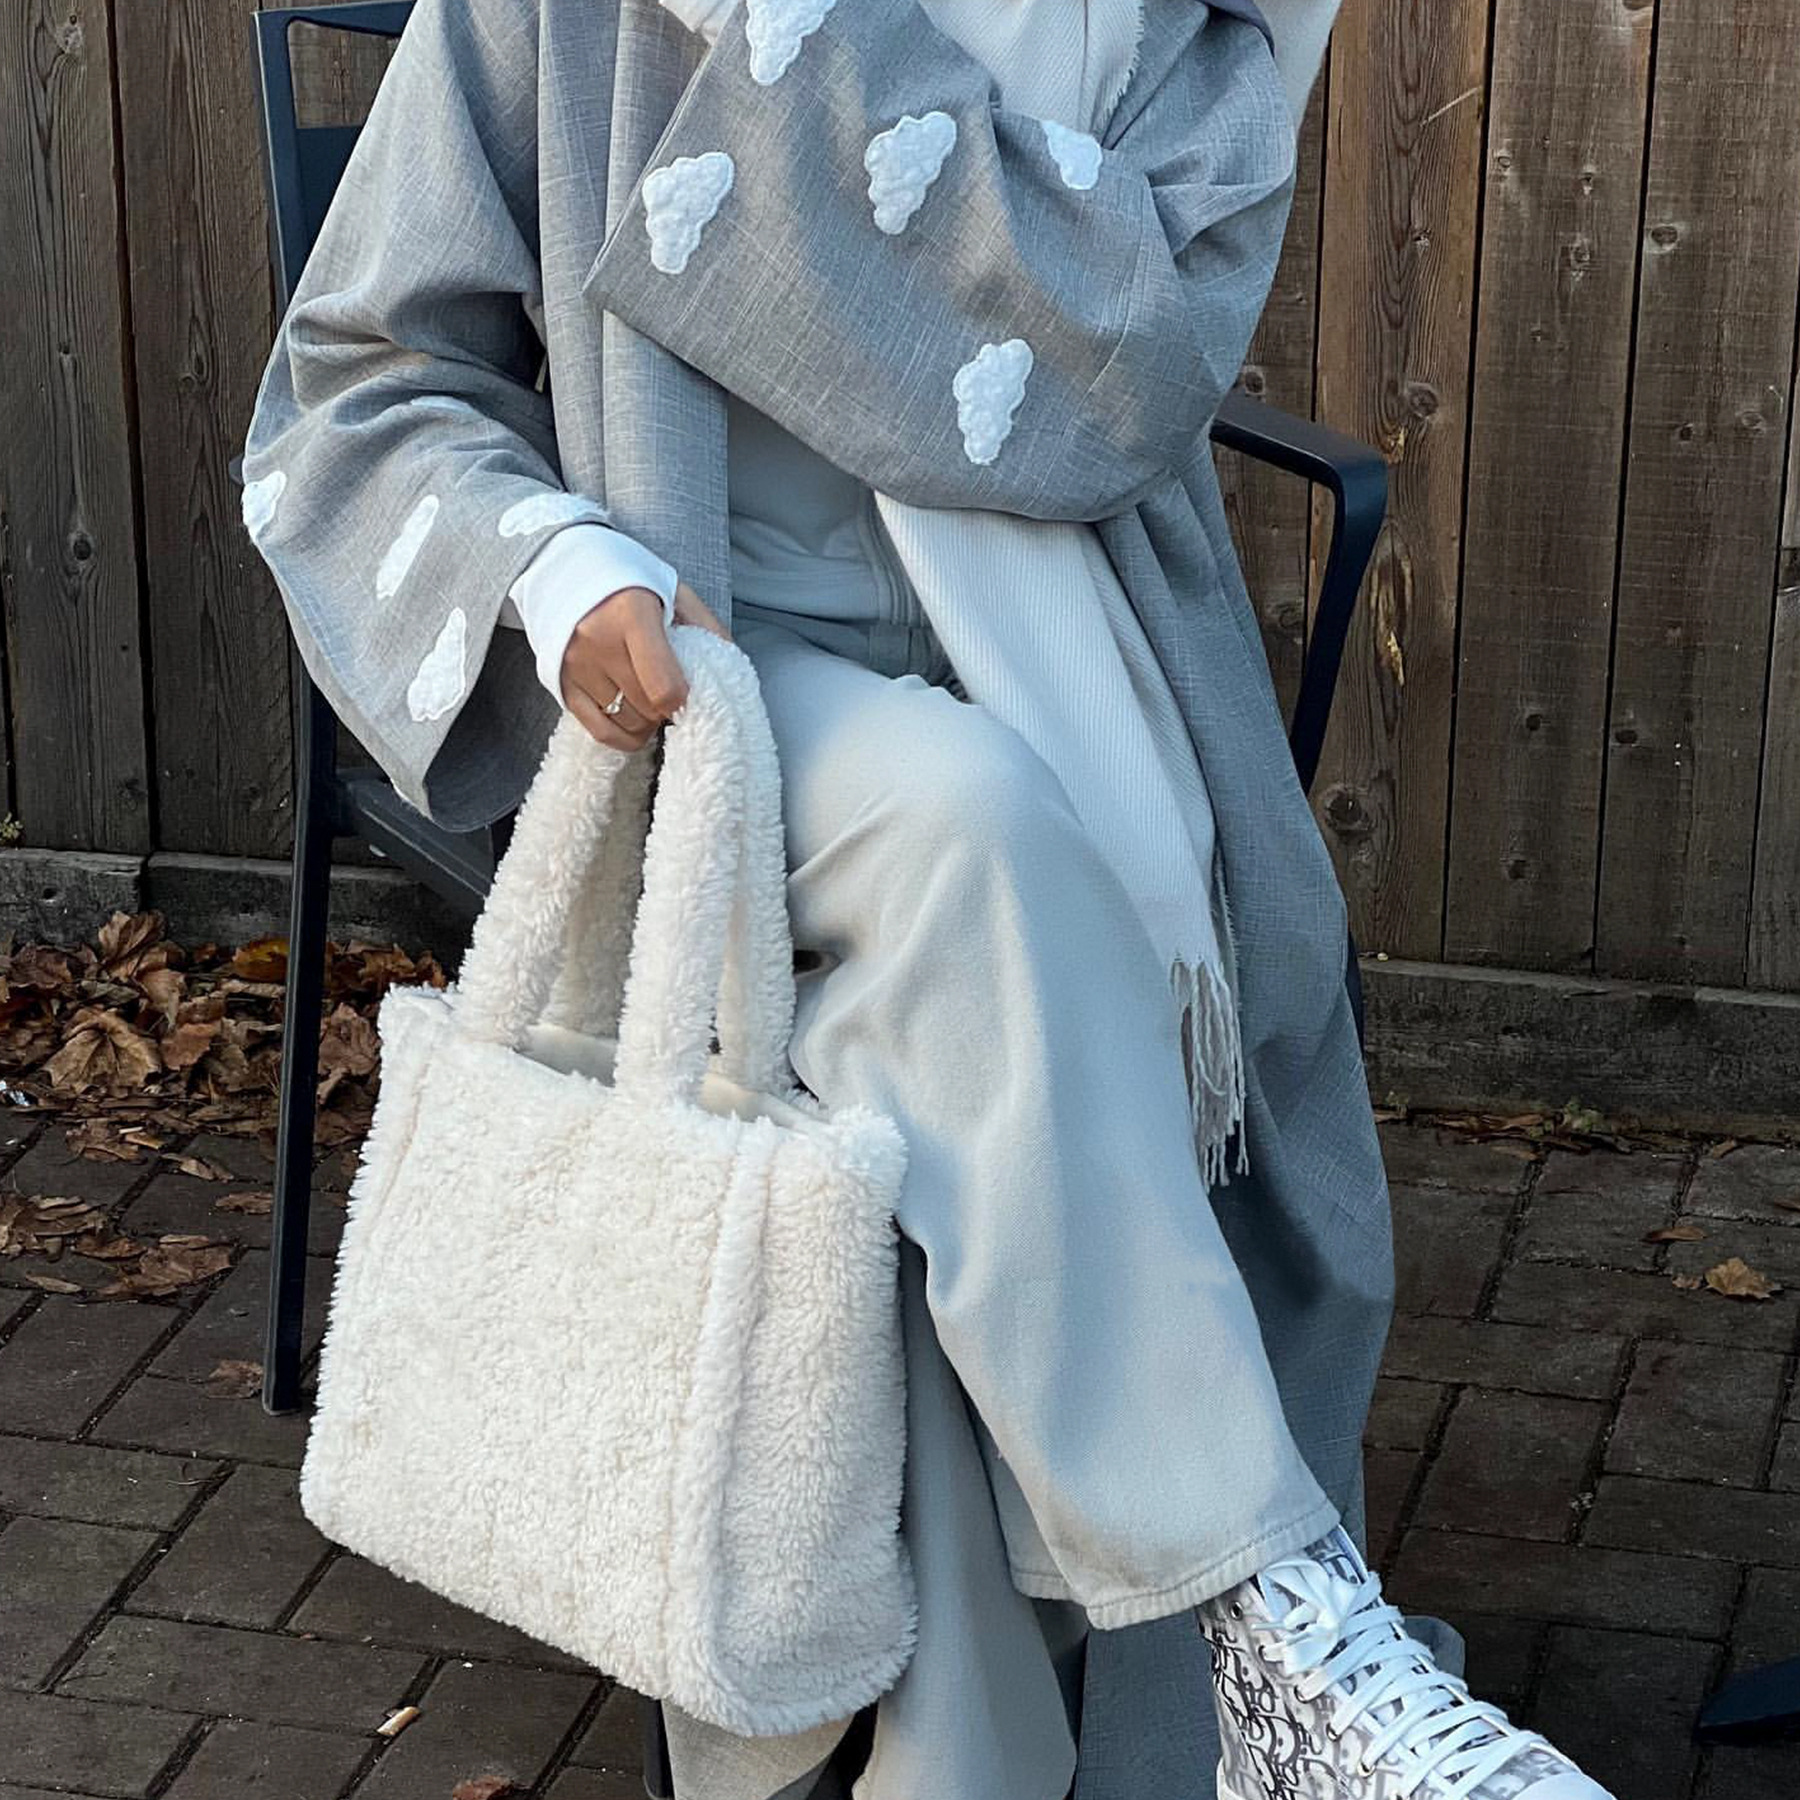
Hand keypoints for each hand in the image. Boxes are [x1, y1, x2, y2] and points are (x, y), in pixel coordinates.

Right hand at [559, 579, 729, 751]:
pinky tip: (638, 723)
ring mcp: (575, 665)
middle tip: (673, 691)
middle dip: (668, 707)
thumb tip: (729, 673)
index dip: (685, 700)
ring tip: (652, 696)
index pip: (664, 687)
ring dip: (649, 720)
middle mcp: (597, 641)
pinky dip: (627, 736)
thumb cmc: (629, 580)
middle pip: (648, 708)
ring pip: (628, 722)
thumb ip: (706, 629)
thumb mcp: (673, 591)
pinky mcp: (561, 684)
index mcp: (630, 614)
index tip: (690, 693)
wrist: (567, 566)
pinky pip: (601, 732)